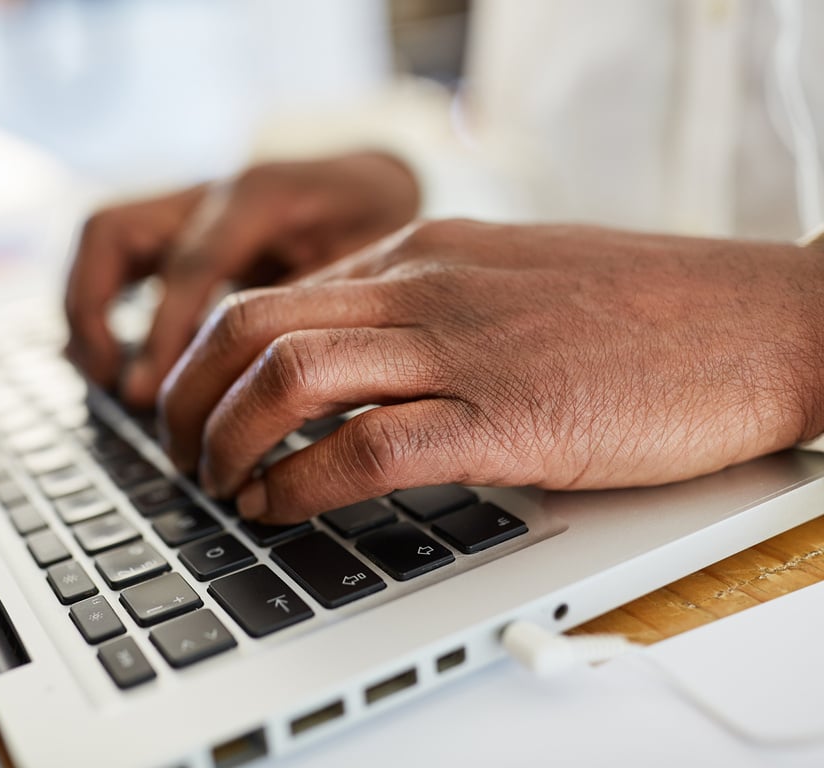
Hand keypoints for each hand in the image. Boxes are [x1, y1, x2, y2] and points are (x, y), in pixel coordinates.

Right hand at [63, 152, 419, 407]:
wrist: (375, 183)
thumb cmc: (378, 224)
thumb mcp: (367, 261)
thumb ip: (312, 305)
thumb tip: (258, 383)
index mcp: (259, 194)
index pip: (189, 262)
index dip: (167, 333)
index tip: (157, 397)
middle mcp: (210, 193)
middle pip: (112, 230)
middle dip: (95, 309)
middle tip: (114, 384)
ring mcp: (186, 207)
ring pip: (103, 238)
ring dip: (86, 308)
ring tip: (103, 377)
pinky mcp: (178, 231)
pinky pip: (119, 258)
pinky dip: (105, 308)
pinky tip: (121, 364)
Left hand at [158, 219, 823, 523]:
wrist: (765, 317)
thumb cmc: (646, 309)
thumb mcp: (510, 279)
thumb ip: (427, 307)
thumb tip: (356, 353)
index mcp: (422, 255)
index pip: (272, 293)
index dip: (208, 358)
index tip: (196, 405)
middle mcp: (425, 289)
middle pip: (249, 325)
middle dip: (188, 396)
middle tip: (180, 450)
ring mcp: (462, 348)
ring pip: (288, 375)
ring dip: (227, 439)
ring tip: (217, 486)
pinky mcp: (508, 416)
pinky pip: (368, 446)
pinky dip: (301, 482)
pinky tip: (281, 506)